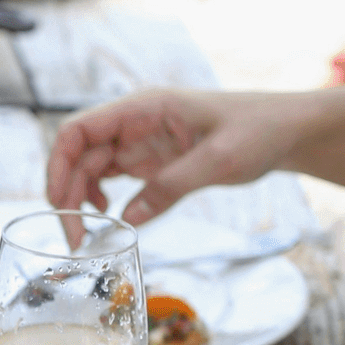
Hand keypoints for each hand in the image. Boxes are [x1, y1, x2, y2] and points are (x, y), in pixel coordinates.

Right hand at [44, 88, 308, 239]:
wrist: (287, 130)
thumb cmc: (259, 130)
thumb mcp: (219, 160)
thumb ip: (171, 187)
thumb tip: (126, 220)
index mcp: (143, 107)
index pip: (78, 130)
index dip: (58, 165)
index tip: (57, 203)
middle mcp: (133, 122)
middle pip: (76, 155)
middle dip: (65, 193)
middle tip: (74, 237)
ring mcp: (138, 141)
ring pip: (88, 168)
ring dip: (77, 200)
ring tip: (85, 235)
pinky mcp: (149, 160)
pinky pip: (108, 178)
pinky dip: (97, 199)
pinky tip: (108, 216)